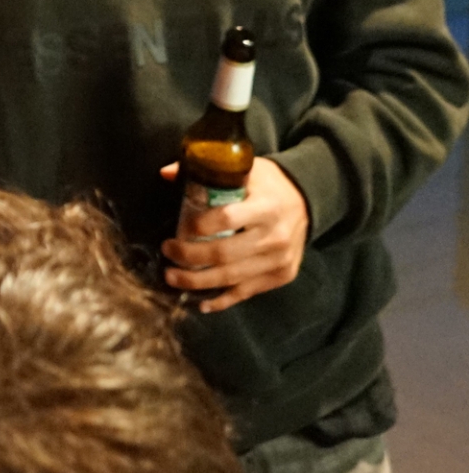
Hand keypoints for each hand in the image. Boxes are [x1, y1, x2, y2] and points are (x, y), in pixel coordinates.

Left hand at [159, 157, 309, 312]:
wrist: (307, 201)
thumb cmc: (268, 184)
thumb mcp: (245, 169)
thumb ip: (207, 171)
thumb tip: (165, 173)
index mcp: (266, 207)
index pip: (227, 218)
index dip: (200, 226)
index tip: (178, 229)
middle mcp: (275, 236)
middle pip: (225, 253)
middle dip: (190, 256)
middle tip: (167, 251)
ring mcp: (279, 260)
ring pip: (232, 277)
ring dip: (197, 281)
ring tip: (171, 277)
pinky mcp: (281, 275)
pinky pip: (247, 292)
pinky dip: (222, 300)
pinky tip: (201, 302)